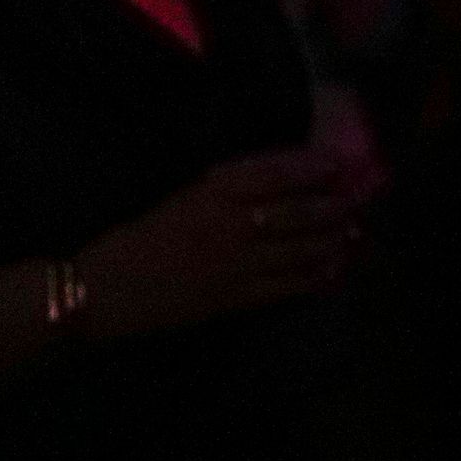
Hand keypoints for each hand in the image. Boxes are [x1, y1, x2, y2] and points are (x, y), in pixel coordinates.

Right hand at [74, 143, 370, 337]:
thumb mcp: (185, 196)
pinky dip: (314, 277)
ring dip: (332, 241)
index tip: (336, 163)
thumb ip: (232, 187)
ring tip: (352, 233)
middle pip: (296, 212)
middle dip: (332, 206)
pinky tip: (332, 271)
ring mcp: (234, 264)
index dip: (310, 167)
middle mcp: (228, 225)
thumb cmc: (142, 237)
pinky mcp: (234, 298)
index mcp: (210, 193)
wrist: (105, 288)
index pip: (273, 174)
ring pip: (298, 249)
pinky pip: (285, 286)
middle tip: (356, 201)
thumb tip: (284, 179)